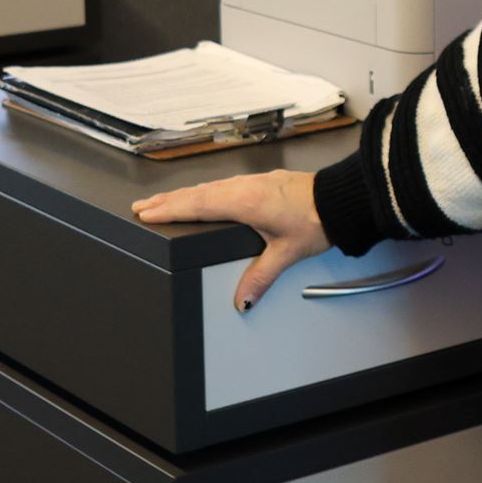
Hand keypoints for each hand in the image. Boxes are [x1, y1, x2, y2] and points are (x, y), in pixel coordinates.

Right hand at [130, 170, 329, 312]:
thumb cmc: (318, 218)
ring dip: (183, 194)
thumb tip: (242, 300)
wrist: (340, 198)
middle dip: (166, 200)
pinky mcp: (261, 182)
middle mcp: (244, 187)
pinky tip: (201, 196)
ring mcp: (252, 182)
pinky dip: (203, 191)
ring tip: (163, 202)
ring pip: (208, 187)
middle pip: (196, 194)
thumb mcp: (286, 252)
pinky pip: (222, 184)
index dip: (169, 210)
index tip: (146, 212)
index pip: (197, 206)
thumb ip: (261, 277)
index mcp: (244, 201)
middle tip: (141, 207)